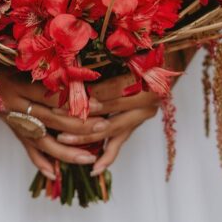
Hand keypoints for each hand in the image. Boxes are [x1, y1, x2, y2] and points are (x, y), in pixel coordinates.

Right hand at [0, 55, 107, 179]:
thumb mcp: (17, 58)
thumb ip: (43, 67)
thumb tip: (77, 69)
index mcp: (17, 84)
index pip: (52, 95)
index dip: (75, 100)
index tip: (99, 101)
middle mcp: (15, 105)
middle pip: (52, 119)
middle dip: (80, 125)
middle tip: (103, 127)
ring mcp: (13, 120)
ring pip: (42, 141)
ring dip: (67, 151)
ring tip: (89, 158)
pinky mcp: (12, 129)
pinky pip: (27, 148)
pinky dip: (40, 162)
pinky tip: (54, 173)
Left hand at [54, 46, 198, 174]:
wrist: (167, 61)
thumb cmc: (143, 51)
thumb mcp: (128, 52)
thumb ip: (105, 61)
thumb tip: (74, 67)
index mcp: (146, 82)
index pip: (111, 92)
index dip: (88, 95)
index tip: (64, 95)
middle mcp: (147, 103)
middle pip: (108, 114)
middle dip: (79, 118)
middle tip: (55, 116)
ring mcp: (141, 117)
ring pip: (110, 132)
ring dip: (85, 137)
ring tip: (62, 140)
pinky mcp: (134, 126)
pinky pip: (119, 144)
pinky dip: (106, 158)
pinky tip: (93, 170)